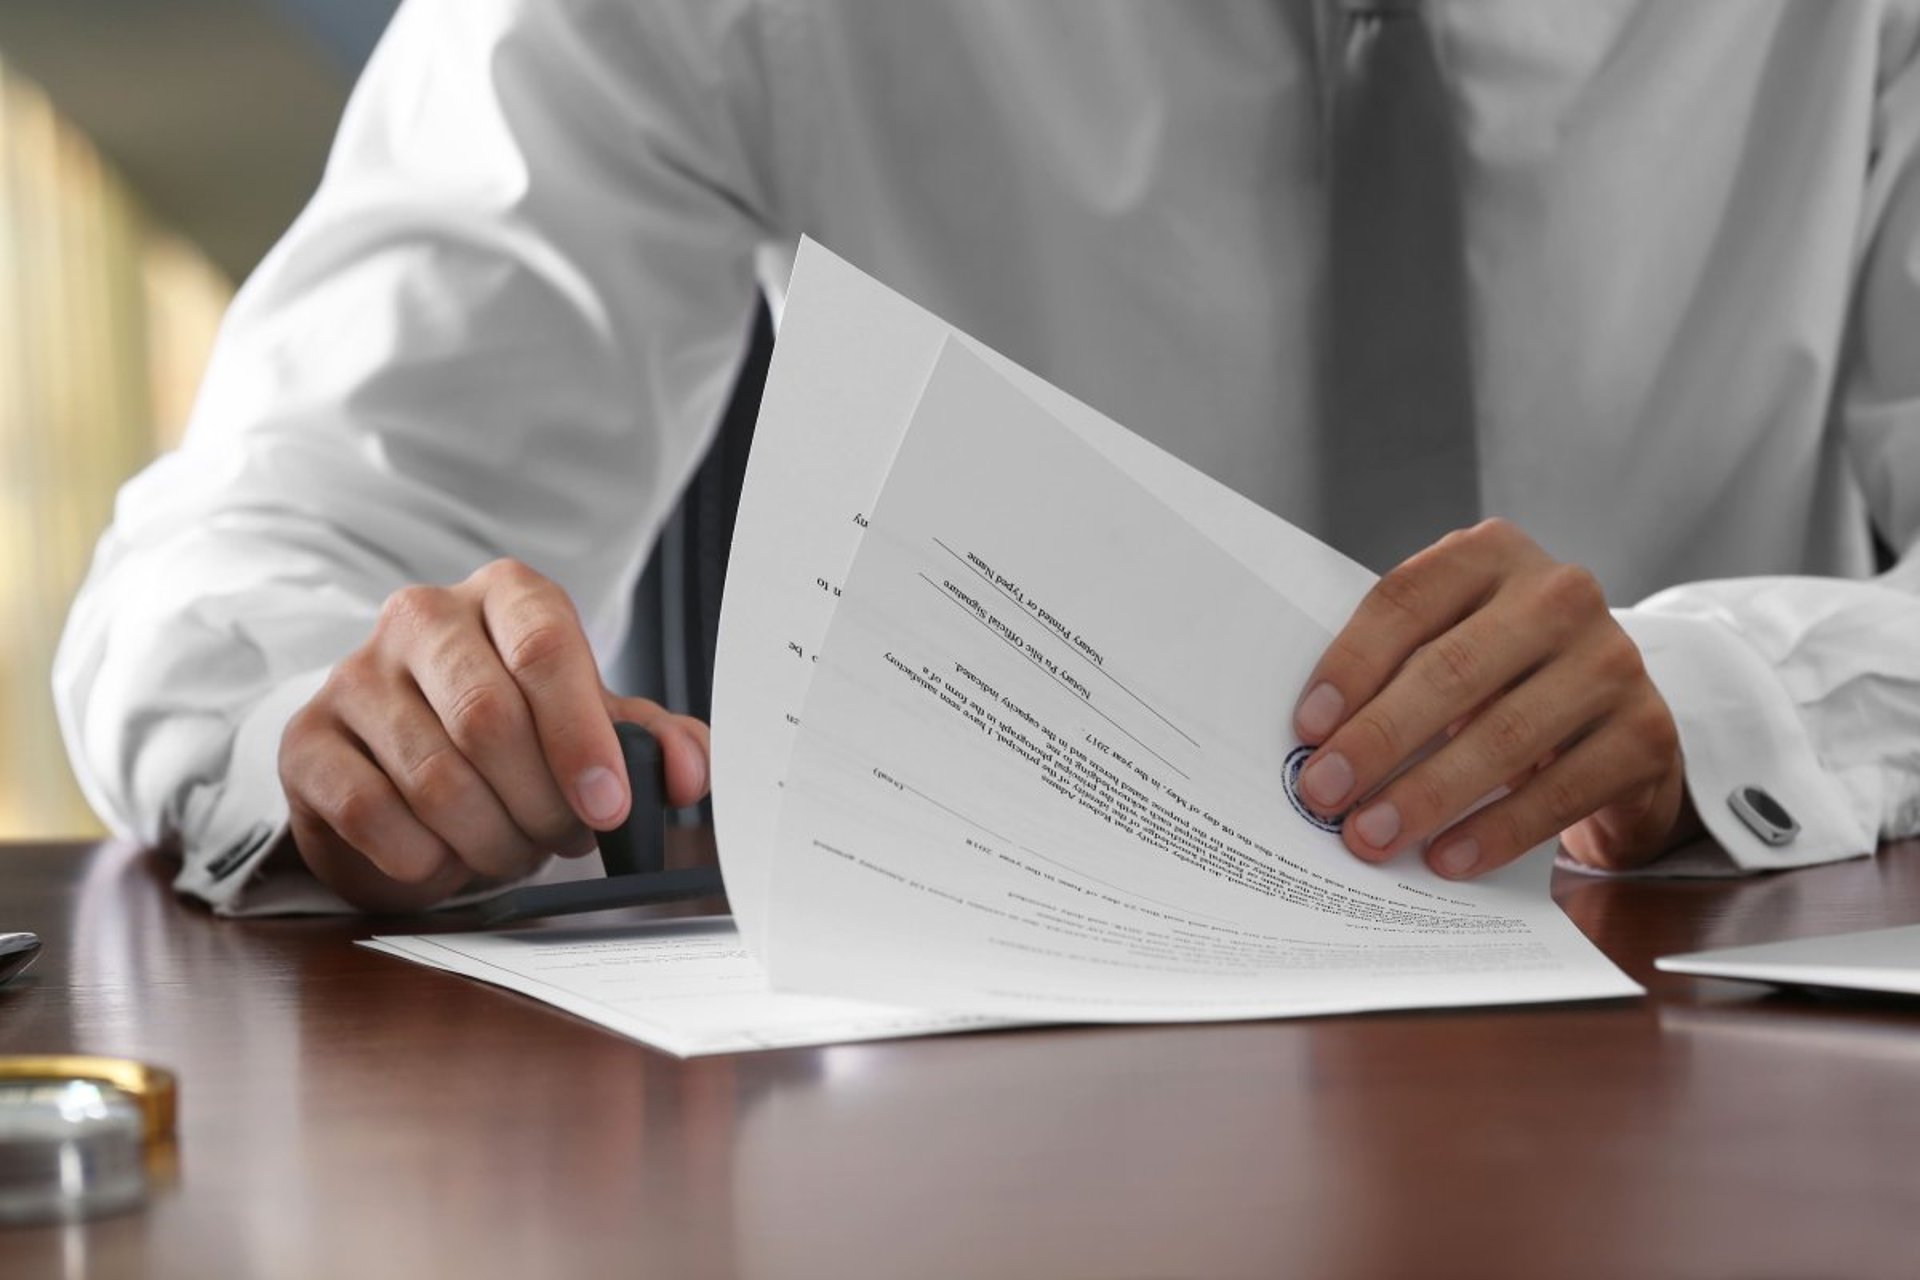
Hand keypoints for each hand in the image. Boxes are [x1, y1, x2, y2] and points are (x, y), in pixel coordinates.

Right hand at [278, 559, 711, 911]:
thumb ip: (654, 744)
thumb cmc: (515, 738)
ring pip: (434, 776)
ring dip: (489, 838)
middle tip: (561, 837)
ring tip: (510, 847)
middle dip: (539, 803)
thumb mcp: (595, 731)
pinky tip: (444, 855)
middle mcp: (422, 617)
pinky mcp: (307, 742)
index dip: (581, 736)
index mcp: (506, 596)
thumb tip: (690, 773)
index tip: (609, 806)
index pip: (545, 644)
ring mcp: (355, 675)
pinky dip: (425, 857)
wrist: (407, 766)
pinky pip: (373, 814)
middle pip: (488, 717)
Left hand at [1290, 519, 1697, 878]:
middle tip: (1323, 794)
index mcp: (1491, 553)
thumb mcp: (1449, 646)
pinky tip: (1447, 858)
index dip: (1351, 666)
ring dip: (1427, 794)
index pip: (1405, 601)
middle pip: (1450, 670)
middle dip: (1378, 740)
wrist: (1608, 719)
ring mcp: (1612, 660)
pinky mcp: (1646, 731)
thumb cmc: (1498, 677)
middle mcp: (1559, 593)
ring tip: (1372, 836)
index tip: (1306, 729)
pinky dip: (1496, 829)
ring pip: (1504, 734)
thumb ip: (1393, 670)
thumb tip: (1314, 746)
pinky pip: (1560, 789)